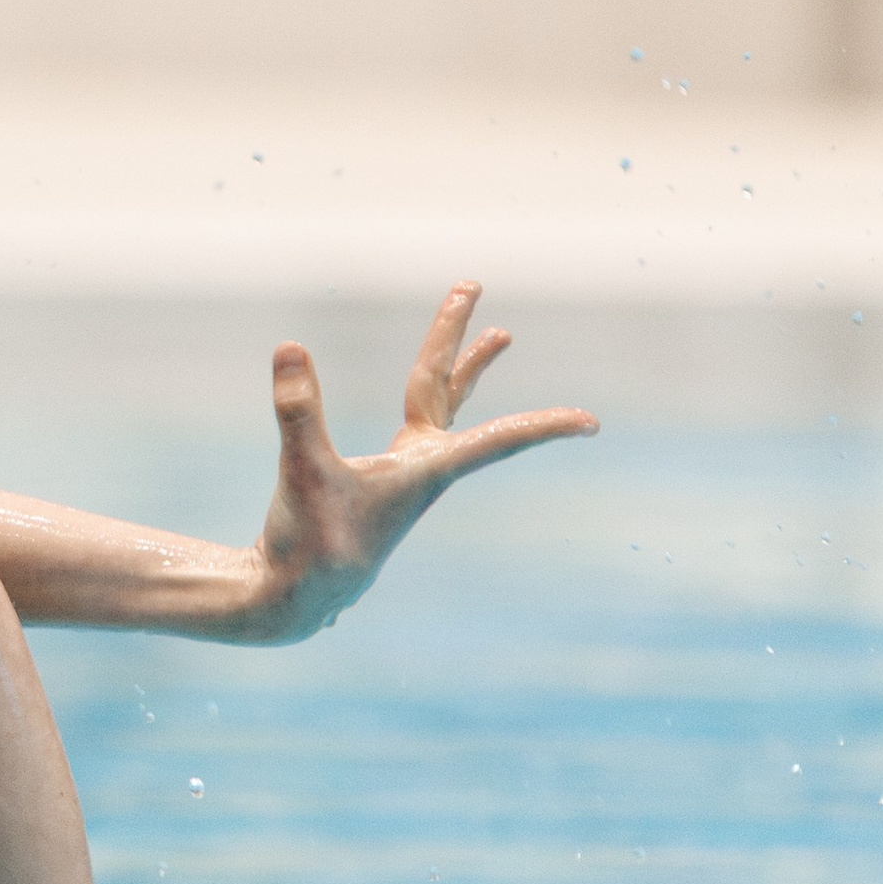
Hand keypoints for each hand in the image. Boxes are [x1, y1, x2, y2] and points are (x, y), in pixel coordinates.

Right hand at [253, 280, 595, 638]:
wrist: (296, 599)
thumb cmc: (310, 545)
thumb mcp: (303, 473)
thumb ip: (299, 412)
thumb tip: (291, 346)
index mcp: (423, 471)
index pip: (497, 440)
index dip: (544, 427)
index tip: (592, 424)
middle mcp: (422, 467)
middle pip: (450, 391)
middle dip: (462, 339)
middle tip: (472, 284)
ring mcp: (403, 473)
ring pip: (443, 407)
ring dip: (465, 369)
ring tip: (502, 336)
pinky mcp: (380, 480)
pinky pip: (418, 423)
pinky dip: (429, 394)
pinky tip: (423, 391)